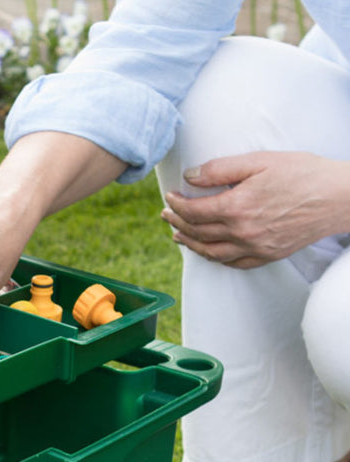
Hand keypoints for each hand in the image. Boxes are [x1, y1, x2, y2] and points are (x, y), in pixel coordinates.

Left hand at [162, 151, 349, 268]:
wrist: (339, 196)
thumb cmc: (303, 172)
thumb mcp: (260, 161)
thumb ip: (221, 169)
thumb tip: (190, 176)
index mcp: (236, 208)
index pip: (193, 211)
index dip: (176, 204)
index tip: (169, 197)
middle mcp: (241, 233)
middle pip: (198, 232)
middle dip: (177, 222)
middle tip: (166, 215)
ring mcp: (254, 248)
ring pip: (210, 252)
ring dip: (190, 243)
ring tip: (177, 235)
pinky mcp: (266, 256)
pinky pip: (232, 263)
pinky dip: (214, 258)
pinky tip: (207, 250)